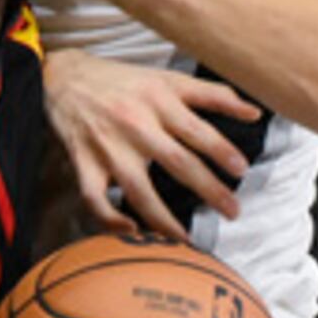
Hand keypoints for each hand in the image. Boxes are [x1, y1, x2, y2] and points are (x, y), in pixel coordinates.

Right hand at [39, 50, 256, 239]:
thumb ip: (211, 94)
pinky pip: (95, 198)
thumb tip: (255, 113)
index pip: (197, 129)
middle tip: (233, 211)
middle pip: (177, 162)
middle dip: (208, 189)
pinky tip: (131, 231)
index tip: (242, 169)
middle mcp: (135, 124)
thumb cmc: (122, 81)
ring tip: (186, 239)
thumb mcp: (166, 78)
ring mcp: (108, 146)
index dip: (221, 150)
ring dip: (163, 218)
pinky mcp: (83, 163)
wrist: (62, 77)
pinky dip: (110, 218)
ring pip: (138, 189)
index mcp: (158, 101)